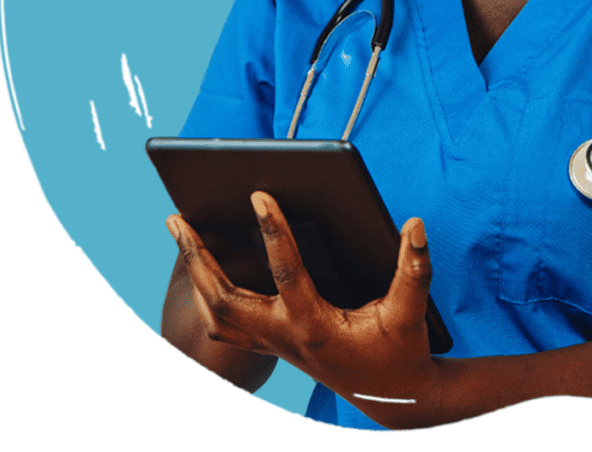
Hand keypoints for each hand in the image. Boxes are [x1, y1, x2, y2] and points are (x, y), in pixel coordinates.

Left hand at [166, 192, 438, 416]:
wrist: (395, 397)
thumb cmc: (402, 352)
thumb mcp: (410, 311)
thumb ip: (414, 268)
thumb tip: (414, 224)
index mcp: (315, 326)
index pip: (286, 272)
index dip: (273, 231)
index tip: (259, 195)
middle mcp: (285, 338)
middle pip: (222, 299)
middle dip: (197, 258)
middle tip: (176, 218)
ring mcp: (275, 345)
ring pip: (216, 314)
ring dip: (195, 274)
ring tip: (181, 233)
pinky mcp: (276, 345)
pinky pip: (227, 323)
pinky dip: (208, 295)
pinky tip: (204, 270)